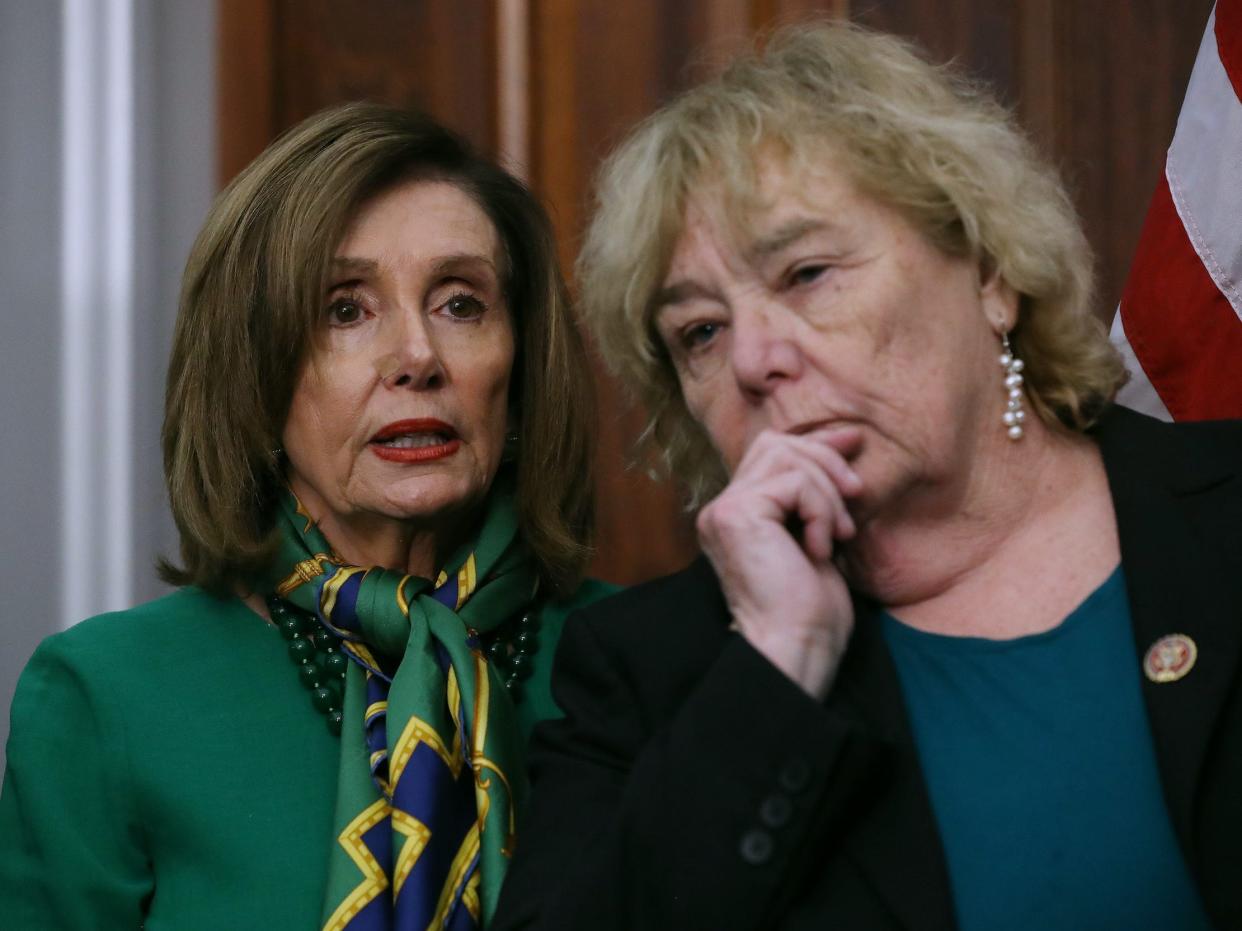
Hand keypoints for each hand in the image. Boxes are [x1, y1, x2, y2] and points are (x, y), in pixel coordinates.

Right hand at [696, 426, 862, 698]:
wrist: (797, 647)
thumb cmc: (811, 609)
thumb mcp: (818, 536)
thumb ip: (815, 495)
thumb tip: (841, 442)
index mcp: (737, 515)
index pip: (770, 452)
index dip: (814, 443)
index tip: (852, 443)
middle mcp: (722, 509)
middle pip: (776, 444)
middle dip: (825, 460)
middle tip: (856, 494)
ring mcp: (724, 510)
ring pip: (787, 456)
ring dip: (827, 491)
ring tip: (840, 533)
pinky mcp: (737, 514)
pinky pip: (795, 483)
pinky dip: (821, 511)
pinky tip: (821, 549)